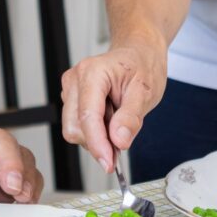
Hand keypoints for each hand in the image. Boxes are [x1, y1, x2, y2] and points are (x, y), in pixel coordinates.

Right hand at [60, 44, 166, 172]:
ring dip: (97, 135)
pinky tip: (109, 118)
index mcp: (92, 73)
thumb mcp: (146, 92)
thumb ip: (130, 118)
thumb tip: (118, 141)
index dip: (97, 144)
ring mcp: (70, 88)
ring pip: (73, 129)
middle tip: (122, 136)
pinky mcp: (71, 98)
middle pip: (75, 127)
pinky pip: (77, 125)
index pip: (88, 116)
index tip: (109, 163)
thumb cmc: (142, 66)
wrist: (138, 53)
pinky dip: (94, 131)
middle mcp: (75, 79)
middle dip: (98, 140)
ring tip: (117, 118)